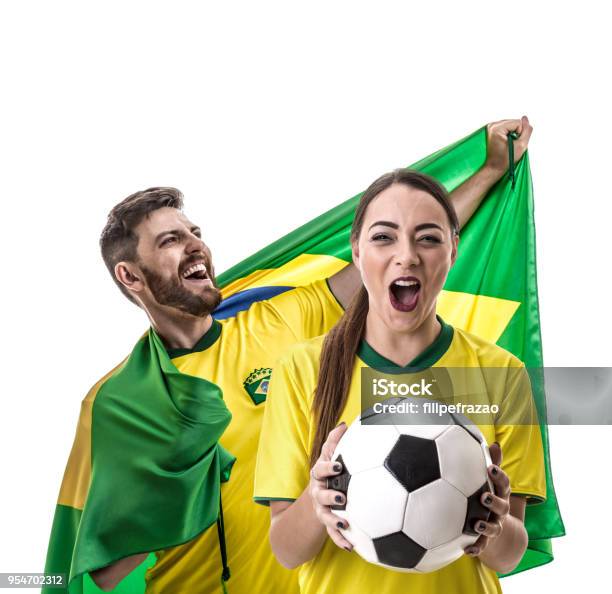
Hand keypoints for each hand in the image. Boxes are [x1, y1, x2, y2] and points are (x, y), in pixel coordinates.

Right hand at [308, 422, 352, 550]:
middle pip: (320, 494)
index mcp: (319, 474)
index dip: (328, 468)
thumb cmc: (329, 472)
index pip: (320, 469)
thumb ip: (335, 441)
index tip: (339, 466)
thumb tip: (344, 424)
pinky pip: (333, 534)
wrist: (316, 495)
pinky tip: (351, 546)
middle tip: (341, 498)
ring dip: (334, 521)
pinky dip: (341, 540)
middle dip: (329, 496)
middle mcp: (318, 492)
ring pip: (325, 516)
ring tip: (345, 524)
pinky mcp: (327, 523)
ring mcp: (322, 509)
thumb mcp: (329, 456)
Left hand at [465, 442, 510, 556]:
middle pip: (503, 506)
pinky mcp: (486, 540)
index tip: (490, 468)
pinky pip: (482, 546)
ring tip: (477, 525)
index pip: (504, 484)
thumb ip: (490, 461)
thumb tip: (494, 443)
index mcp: (500, 493)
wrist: (495, 526)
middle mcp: (500, 510)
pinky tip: (466, 550)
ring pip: (494, 528)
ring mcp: (495, 526)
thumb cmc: (487, 494)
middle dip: (495, 502)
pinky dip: (476, 548)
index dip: (499, 475)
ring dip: (486, 527)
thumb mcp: (489, 479)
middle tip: (484, 497)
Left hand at [484, 116, 532, 175]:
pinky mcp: (493, 130)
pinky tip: (506, 143)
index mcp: (497, 128)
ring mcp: (491, 127)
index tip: (513, 144)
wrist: (494, 168)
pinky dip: (510, 135)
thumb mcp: (521, 146)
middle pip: (515, 122)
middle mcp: (492, 125)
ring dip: (513, 134)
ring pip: (512, 125)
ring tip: (508, 145)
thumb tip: (526, 118)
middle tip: (511, 145)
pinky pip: (508, 128)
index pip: (518, 123)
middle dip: (517, 133)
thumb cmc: (505, 160)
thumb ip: (527, 130)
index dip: (521, 134)